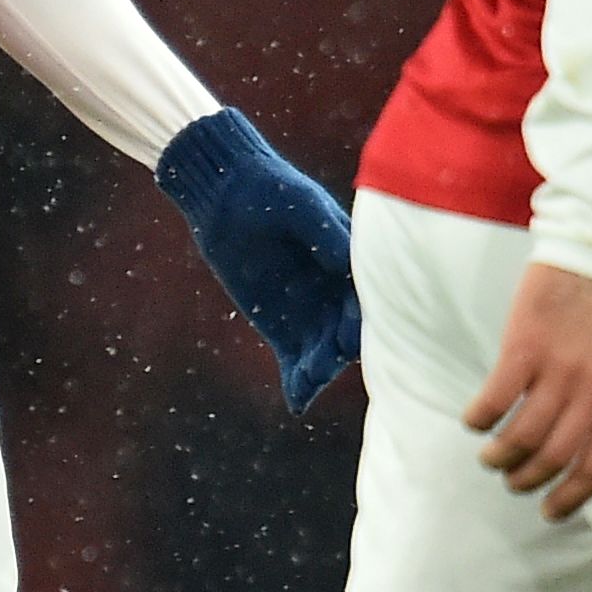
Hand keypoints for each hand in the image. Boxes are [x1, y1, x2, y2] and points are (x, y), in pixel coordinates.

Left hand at [154, 108, 364, 411]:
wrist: (226, 193)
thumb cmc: (270, 189)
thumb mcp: (300, 206)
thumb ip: (325, 233)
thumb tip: (348, 263)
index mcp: (352, 265)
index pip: (365, 301)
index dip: (360, 322)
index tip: (349, 336)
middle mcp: (337, 295)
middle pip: (347, 335)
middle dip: (339, 351)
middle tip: (324, 363)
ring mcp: (311, 314)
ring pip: (323, 353)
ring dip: (319, 370)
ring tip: (306, 377)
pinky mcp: (280, 328)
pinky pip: (294, 362)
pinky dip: (297, 383)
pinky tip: (296, 402)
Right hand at [466, 262, 591, 521]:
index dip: (570, 498)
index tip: (549, 511)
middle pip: (555, 457)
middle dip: (528, 479)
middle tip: (513, 481)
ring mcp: (559, 370)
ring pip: (522, 435)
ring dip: (500, 456)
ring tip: (490, 459)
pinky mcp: (525, 346)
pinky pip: (496, 399)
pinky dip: (480, 419)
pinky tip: (473, 422)